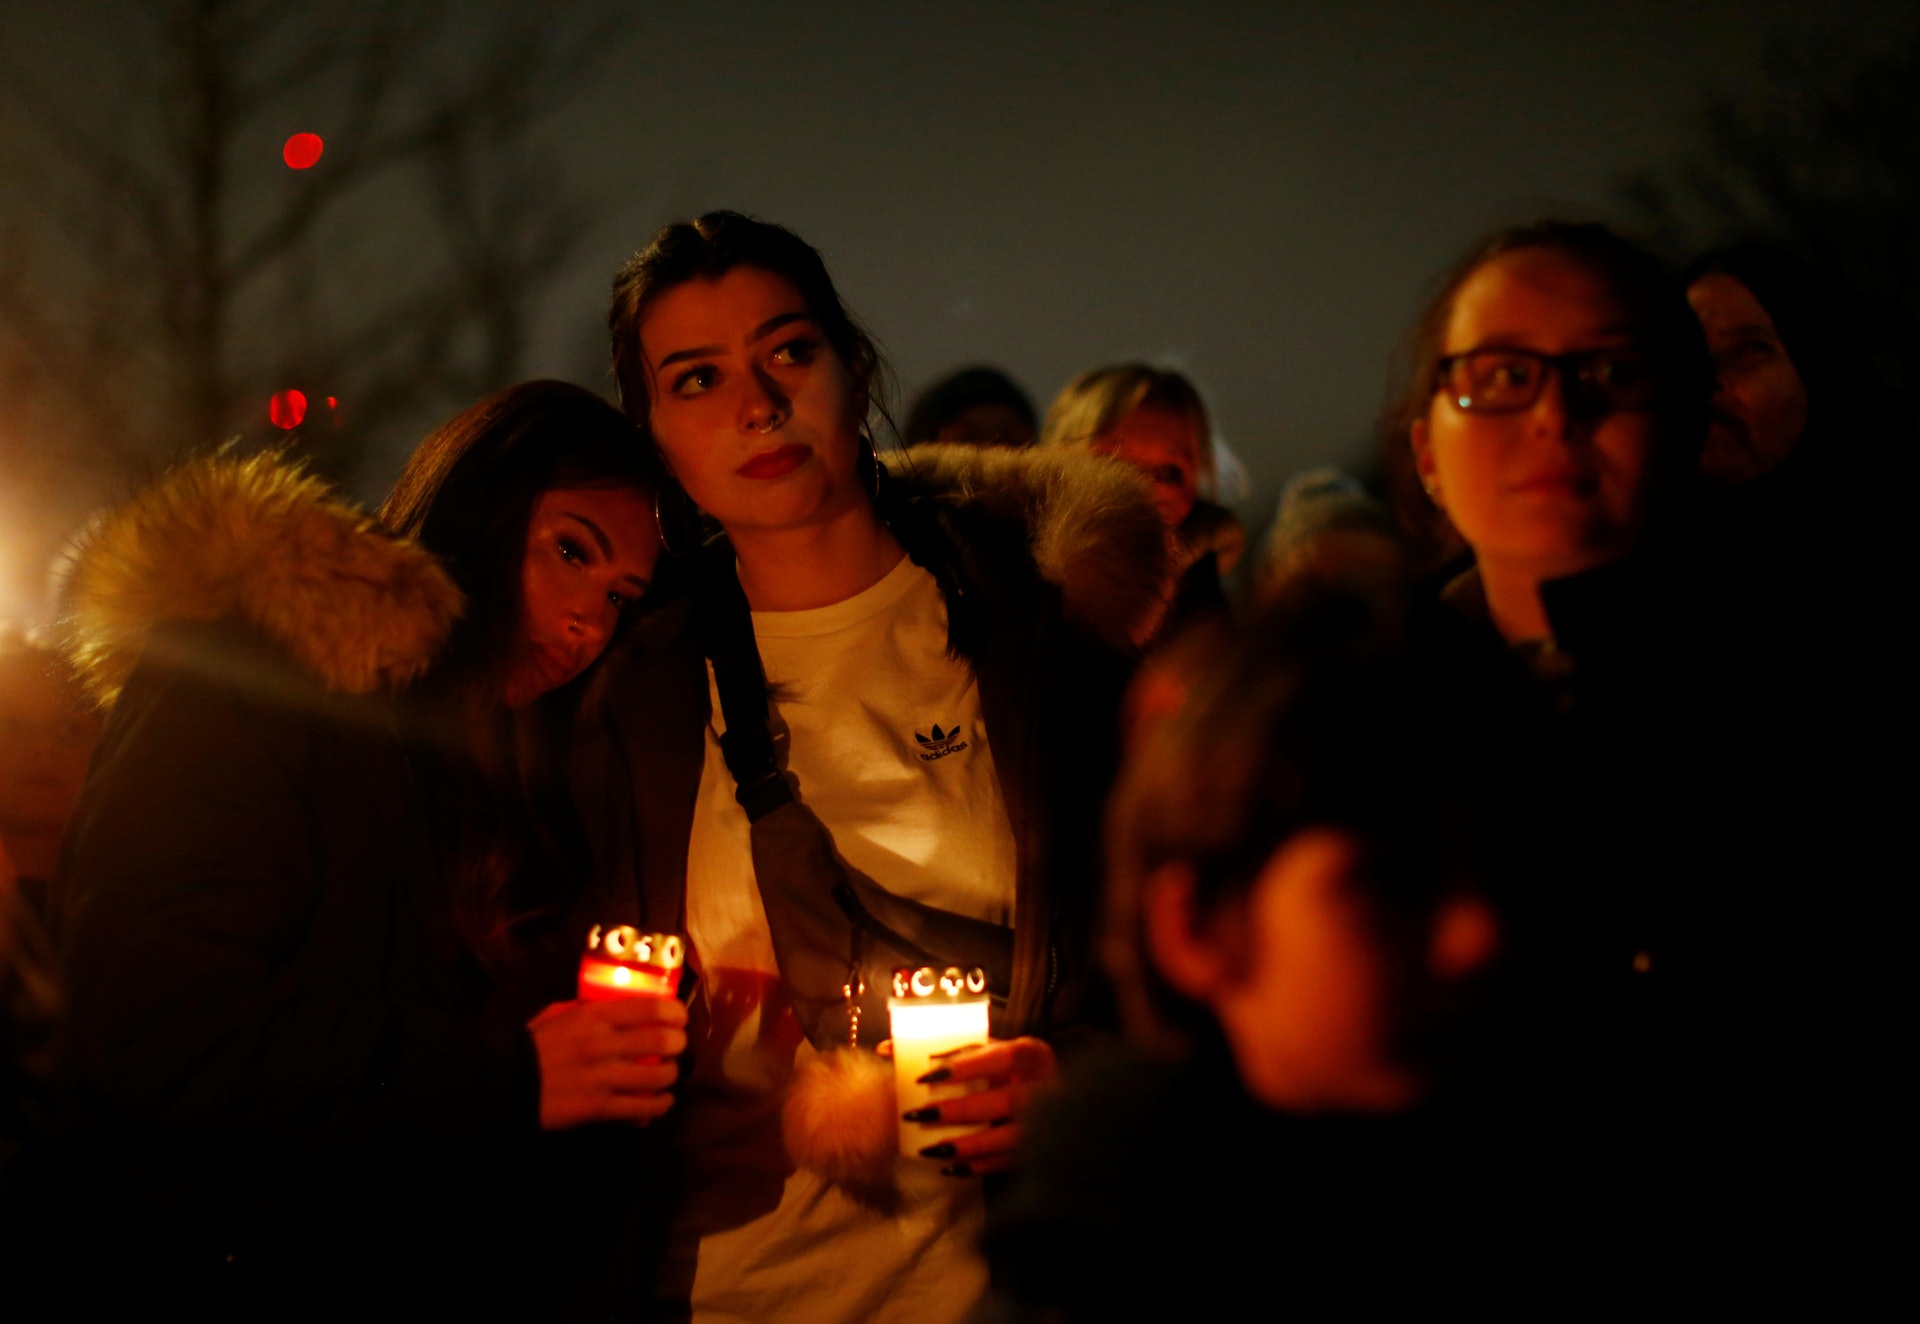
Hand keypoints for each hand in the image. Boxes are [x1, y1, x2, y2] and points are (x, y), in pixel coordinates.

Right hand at [528, 996, 686, 1129]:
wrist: (504, 1083)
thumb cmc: (533, 1046)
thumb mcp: (558, 1014)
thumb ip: (588, 1007)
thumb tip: (618, 1004)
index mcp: (593, 1016)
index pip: (650, 1008)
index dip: (675, 1012)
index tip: (680, 1018)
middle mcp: (602, 1044)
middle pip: (662, 1041)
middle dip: (678, 1044)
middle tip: (678, 1047)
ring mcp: (601, 1077)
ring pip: (657, 1076)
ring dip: (671, 1076)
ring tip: (668, 1075)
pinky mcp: (598, 1108)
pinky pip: (641, 1107)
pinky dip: (659, 1105)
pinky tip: (662, 1101)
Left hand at [904, 1036, 1055, 1175]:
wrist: (1058, 1092)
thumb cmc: (1007, 1068)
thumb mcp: (985, 1049)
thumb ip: (944, 1048)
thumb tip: (885, 1049)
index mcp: (1033, 1054)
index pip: (1004, 1056)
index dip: (968, 1066)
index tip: (929, 1074)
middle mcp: (1045, 1087)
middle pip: (1006, 1101)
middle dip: (961, 1111)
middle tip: (920, 1116)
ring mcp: (1047, 1121)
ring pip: (1009, 1138)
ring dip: (968, 1145)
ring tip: (931, 1150)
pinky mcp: (1040, 1148)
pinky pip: (1008, 1162)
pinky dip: (978, 1166)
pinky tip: (951, 1168)